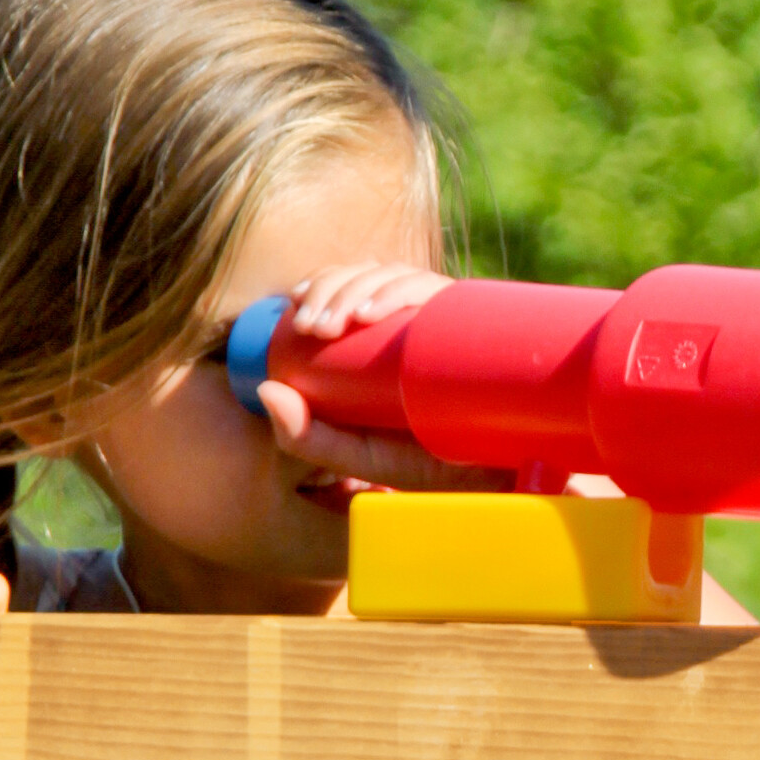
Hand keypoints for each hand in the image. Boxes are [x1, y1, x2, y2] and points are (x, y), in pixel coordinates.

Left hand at [256, 259, 511, 490]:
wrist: (495, 485)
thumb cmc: (427, 465)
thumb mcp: (356, 454)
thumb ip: (305, 438)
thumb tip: (264, 391)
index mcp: (395, 336)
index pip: (358, 284)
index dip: (327, 280)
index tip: (300, 305)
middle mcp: (423, 320)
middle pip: (373, 274)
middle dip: (336, 288)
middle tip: (313, 326)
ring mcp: (451, 321)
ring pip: (399, 276)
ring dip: (361, 287)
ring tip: (342, 320)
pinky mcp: (477, 324)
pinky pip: (437, 291)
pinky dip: (399, 291)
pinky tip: (374, 311)